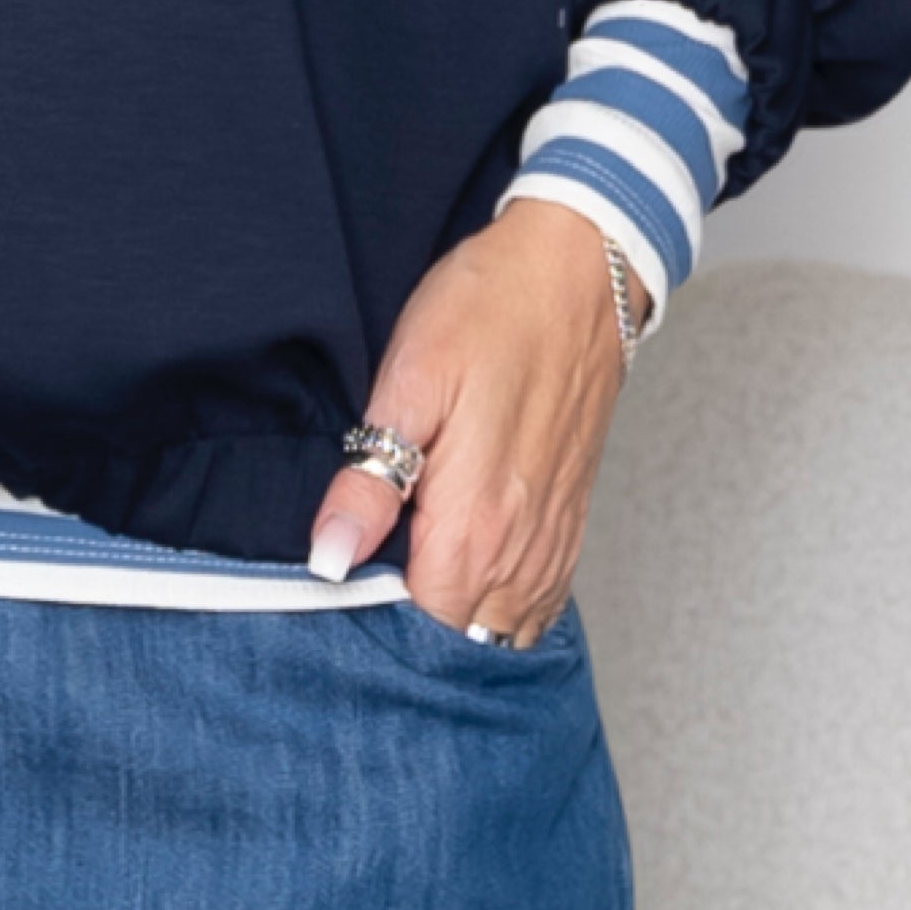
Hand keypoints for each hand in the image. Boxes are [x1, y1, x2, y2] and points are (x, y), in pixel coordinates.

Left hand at [305, 203, 651, 639]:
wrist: (580, 270)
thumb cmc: (489, 311)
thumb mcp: (409, 380)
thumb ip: (370, 481)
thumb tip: (330, 559)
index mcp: (475, 522)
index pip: (416, 625)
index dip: (369, 615)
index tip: (343, 576)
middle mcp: (522, 547)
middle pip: (460, 638)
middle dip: (412, 630)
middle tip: (371, 570)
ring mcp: (553, 537)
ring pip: (502, 629)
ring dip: (456, 619)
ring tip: (409, 573)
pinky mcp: (570, 518)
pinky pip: (538, 601)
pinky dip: (500, 606)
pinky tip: (466, 574)